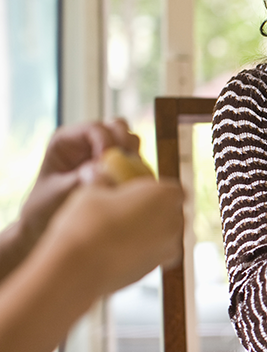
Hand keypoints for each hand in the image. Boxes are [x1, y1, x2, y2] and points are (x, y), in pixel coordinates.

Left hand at [1, 120, 141, 277]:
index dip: (105, 142)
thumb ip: (80, 179)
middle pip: (117, 126)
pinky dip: (137, 167)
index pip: (94, 128)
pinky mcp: (116, 166)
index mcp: (66, 140)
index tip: (107, 164)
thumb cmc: (44, 208)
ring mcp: (103, 152)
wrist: (46, 225)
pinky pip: (135, 158)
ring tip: (125, 176)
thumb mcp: (58, 194)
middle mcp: (87, 141)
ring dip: (133, 155)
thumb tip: (104, 167)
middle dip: (124, 144)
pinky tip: (130, 183)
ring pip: (130, 139)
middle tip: (123, 166)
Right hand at [41, 176, 184, 294]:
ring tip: (119, 232)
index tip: (140, 192)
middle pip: (172, 213)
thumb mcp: (93, 191)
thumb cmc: (87, 222)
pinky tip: (116, 250)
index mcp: (166, 195)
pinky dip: (141, 252)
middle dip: (156, 212)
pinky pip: (152, 255)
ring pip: (164, 236)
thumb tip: (101, 173)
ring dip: (150, 233)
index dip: (158, 191)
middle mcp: (174, 222)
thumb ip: (105, 182)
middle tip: (128, 212)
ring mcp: (167, 248)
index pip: (174, 189)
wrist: (79, 267)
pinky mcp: (154, 269)